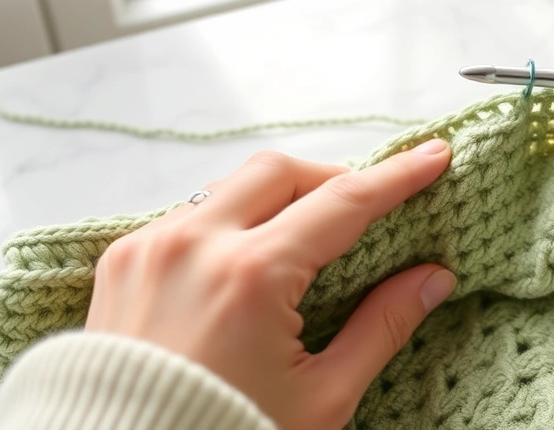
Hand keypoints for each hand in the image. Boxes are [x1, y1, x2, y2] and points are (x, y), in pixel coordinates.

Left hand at [85, 140, 456, 428]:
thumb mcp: (321, 397)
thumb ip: (381, 327)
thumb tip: (432, 279)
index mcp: (250, 277)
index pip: (343, 203)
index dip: (396, 177)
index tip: (432, 156)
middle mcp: (194, 245)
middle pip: (281, 171)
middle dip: (330, 179)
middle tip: (363, 210)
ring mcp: (149, 247)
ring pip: (230, 186)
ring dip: (276, 199)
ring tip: (304, 240)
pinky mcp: (121, 260)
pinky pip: (188, 214)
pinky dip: (229, 222)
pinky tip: (246, 259)